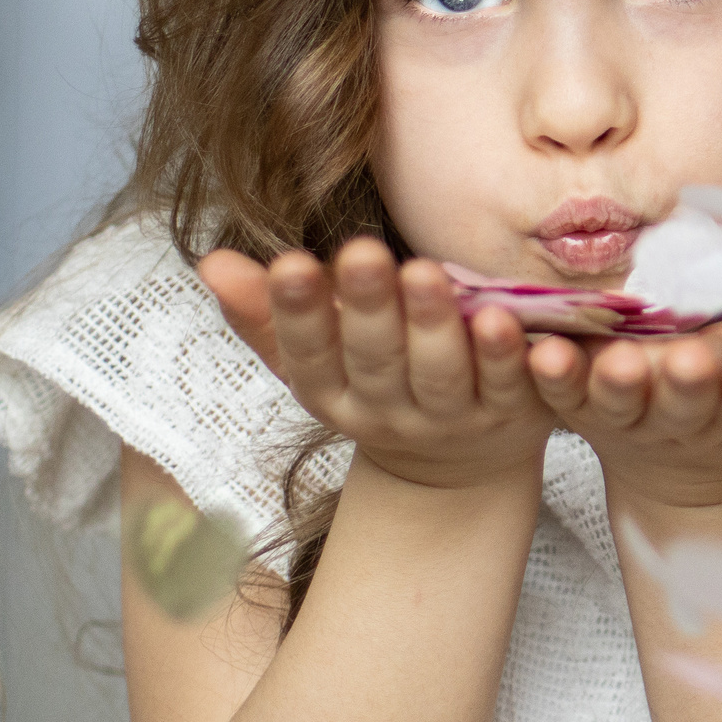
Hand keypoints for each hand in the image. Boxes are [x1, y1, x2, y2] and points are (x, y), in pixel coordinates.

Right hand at [199, 238, 552, 490]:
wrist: (454, 469)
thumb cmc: (374, 382)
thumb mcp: (315, 356)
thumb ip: (267, 312)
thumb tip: (210, 263)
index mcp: (332, 394)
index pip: (308, 355)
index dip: (297, 313)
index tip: (291, 263)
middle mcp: (387, 412)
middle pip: (375, 361)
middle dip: (366, 308)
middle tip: (362, 253)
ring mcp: (451, 419)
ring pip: (440, 375)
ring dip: (432, 325)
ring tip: (426, 271)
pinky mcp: (511, 414)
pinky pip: (508, 385)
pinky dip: (503, 354)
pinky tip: (500, 316)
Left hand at [526, 317, 721, 508]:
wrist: (687, 460)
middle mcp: (683, 418)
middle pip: (687, 404)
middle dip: (689, 384)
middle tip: (691, 362)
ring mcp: (629, 415)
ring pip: (622, 403)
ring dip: (618, 383)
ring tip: (617, 362)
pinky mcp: (581, 407)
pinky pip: (563, 394)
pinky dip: (554, 376)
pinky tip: (544, 352)